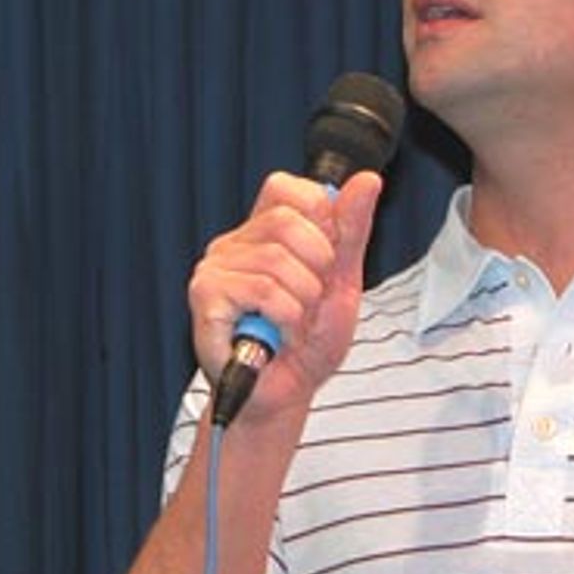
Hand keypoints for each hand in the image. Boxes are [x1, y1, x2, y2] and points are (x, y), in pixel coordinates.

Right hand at [187, 169, 382, 426]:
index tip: (324, 262)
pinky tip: (274, 334)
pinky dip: (284, 318)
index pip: (289, 188)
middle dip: (316, 269)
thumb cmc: (309, 341)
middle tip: (309, 301)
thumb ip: (353, 230)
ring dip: (302, 302)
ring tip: (291, 323)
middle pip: (288, 222)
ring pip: (277, 260)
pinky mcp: (205, 296)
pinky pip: (262, 290)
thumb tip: (368, 180)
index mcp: (265, 232)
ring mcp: (215, 268)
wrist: (287, 393)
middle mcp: (235, 242)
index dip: (319, 221)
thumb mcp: (344, 281)